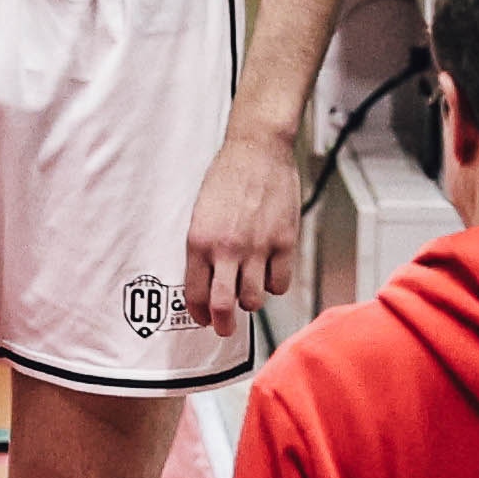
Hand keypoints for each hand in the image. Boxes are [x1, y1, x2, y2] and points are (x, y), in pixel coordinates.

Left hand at [179, 119, 305, 331]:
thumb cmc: (227, 177)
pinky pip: (279, 283)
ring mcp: (257, 247)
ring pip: (254, 300)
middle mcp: (226, 249)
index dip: (198, 313)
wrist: (257, 149)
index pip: (195, 294)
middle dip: (223, 325)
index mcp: (199, 241)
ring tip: (248, 288)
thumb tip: (207, 281)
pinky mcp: (284, 242)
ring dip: (250, 301)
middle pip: (223, 307)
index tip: (202, 318)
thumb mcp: (200, 213)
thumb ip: (203, 249)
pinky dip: (274, 284)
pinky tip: (269, 272)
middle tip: (224, 328)